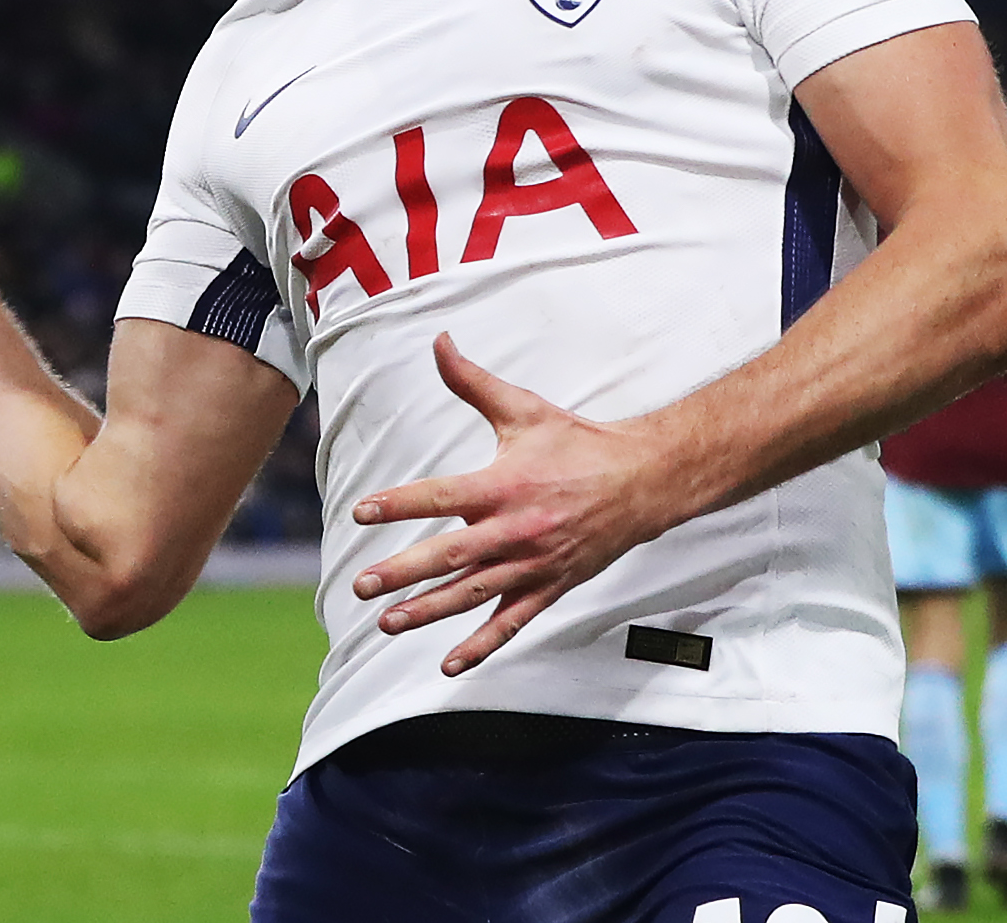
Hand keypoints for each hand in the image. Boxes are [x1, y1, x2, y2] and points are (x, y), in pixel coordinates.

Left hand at [349, 334, 674, 676]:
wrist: (643, 481)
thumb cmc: (578, 443)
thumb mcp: (524, 409)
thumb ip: (473, 382)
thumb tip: (438, 342)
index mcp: (505, 484)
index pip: (441, 496)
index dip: (400, 504)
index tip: (363, 512)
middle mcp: (516, 529)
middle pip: (450, 555)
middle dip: (403, 572)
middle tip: (363, 584)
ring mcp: (533, 564)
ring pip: (473, 594)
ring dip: (428, 612)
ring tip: (388, 622)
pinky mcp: (549, 586)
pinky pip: (511, 623)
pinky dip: (480, 645)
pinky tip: (449, 664)